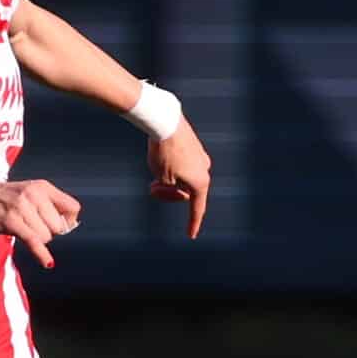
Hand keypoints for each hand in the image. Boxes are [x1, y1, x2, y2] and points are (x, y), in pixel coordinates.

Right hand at [0, 175, 81, 268]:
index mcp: (42, 187)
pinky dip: (41, 254)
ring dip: (36, 239)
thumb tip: (66, 227)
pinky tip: (47, 263)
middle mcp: (35, 194)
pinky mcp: (11, 221)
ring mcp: (22, 207)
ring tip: (21, 229)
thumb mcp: (28, 192)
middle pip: (59, 226)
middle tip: (32, 227)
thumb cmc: (2, 197)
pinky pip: (33, 241)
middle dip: (48, 232)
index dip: (68, 221)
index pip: (72, 208)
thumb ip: (47, 204)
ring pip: (46, 236)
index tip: (57, 225)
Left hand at [146, 117, 210, 239]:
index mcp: (201, 182)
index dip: (192, 223)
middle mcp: (205, 170)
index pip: (197, 208)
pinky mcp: (194, 148)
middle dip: (168, 194)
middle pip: (186, 193)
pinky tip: (160, 160)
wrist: (165, 122)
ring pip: (183, 179)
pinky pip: (183, 166)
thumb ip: (170, 189)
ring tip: (153, 174)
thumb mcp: (162, 178)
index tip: (190, 235)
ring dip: (168, 181)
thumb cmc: (163, 153)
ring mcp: (201, 158)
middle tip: (151, 188)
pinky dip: (171, 169)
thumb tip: (174, 185)